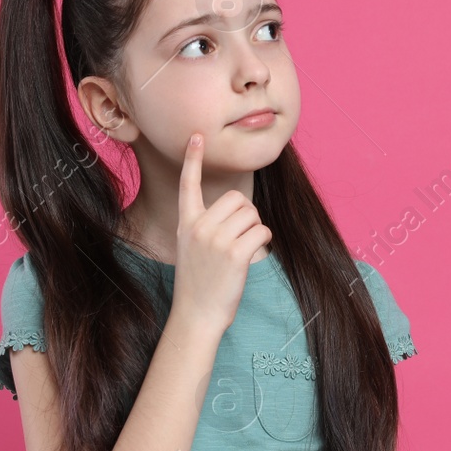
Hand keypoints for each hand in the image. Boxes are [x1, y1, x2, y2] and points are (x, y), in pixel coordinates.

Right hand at [167, 132, 273, 336]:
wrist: (196, 314)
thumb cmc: (199, 283)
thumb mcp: (192, 248)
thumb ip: (206, 226)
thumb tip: (239, 210)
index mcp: (187, 223)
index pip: (189, 184)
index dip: (193, 159)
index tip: (196, 136)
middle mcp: (199, 227)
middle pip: (237, 199)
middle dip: (246, 215)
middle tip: (239, 237)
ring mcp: (215, 239)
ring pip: (252, 215)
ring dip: (255, 230)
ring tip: (242, 250)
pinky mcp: (235, 252)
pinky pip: (262, 231)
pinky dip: (263, 241)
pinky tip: (251, 255)